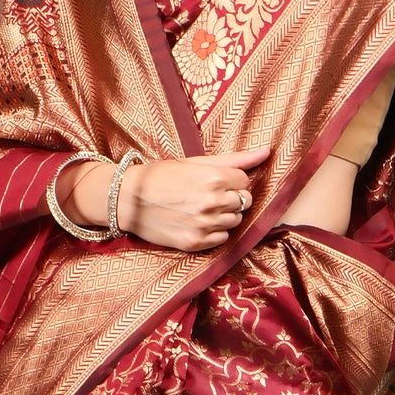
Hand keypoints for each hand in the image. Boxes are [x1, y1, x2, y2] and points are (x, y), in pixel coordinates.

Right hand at [63, 143, 268, 252]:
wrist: (127, 199)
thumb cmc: (162, 176)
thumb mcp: (196, 162)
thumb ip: (235, 159)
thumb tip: (267, 151)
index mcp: (215, 178)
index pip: (244, 181)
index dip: (230, 180)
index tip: (213, 180)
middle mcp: (213, 202)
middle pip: (243, 202)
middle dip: (230, 197)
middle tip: (207, 194)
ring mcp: (204, 225)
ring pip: (235, 221)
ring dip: (224, 215)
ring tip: (201, 208)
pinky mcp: (195, 243)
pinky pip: (222, 238)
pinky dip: (214, 231)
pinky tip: (197, 221)